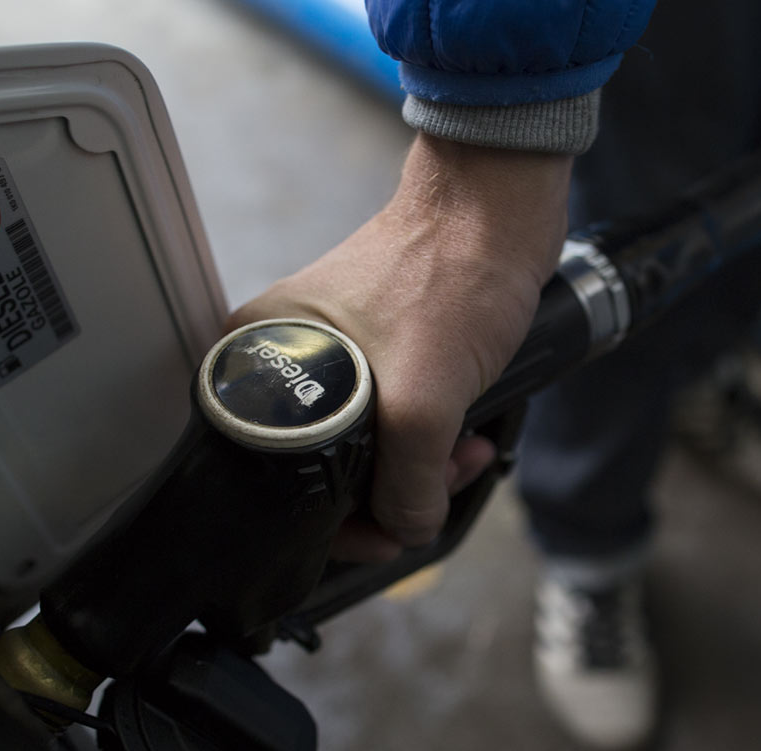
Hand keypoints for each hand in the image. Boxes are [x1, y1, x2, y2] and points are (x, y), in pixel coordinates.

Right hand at [224, 134, 572, 559]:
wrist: (502, 208)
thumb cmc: (451, 272)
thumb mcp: (423, 399)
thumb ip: (408, 481)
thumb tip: (406, 529)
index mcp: (258, 362)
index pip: (271, 478)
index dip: (332, 520)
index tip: (384, 531)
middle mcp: (284, 361)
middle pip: (323, 471)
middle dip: (391, 494)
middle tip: (437, 488)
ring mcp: (332, 358)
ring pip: (368, 451)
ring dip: (423, 470)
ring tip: (466, 457)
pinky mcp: (377, 354)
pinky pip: (395, 424)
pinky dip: (432, 442)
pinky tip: (468, 439)